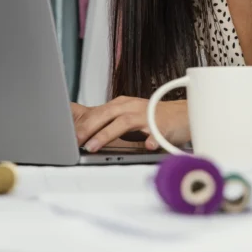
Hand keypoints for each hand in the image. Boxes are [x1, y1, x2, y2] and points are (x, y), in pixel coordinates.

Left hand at [70, 97, 189, 151]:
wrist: (184, 115)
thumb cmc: (154, 117)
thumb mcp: (128, 116)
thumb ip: (109, 122)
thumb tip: (85, 132)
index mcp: (123, 105)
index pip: (98, 111)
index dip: (82, 123)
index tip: (67, 135)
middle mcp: (133, 107)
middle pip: (107, 114)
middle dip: (89, 127)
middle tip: (75, 141)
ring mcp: (148, 116)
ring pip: (124, 122)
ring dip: (107, 134)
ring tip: (93, 146)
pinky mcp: (163, 127)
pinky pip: (156, 134)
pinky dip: (150, 140)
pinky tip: (145, 146)